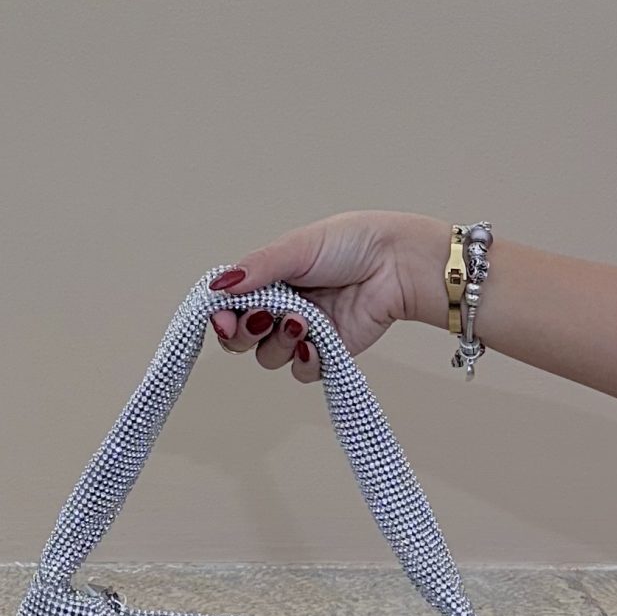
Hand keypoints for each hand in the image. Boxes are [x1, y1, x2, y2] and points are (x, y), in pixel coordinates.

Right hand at [207, 210, 449, 383]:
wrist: (398, 265)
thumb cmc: (353, 244)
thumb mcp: (297, 248)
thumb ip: (257, 268)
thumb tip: (218, 285)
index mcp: (270, 279)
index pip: (230, 305)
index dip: (221, 316)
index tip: (222, 319)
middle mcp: (282, 307)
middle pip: (242, 338)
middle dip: (243, 332)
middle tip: (261, 318)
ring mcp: (304, 332)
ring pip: (269, 356)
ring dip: (279, 341)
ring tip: (302, 320)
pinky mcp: (328, 353)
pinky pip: (302, 371)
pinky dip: (303, 360)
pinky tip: (315, 341)